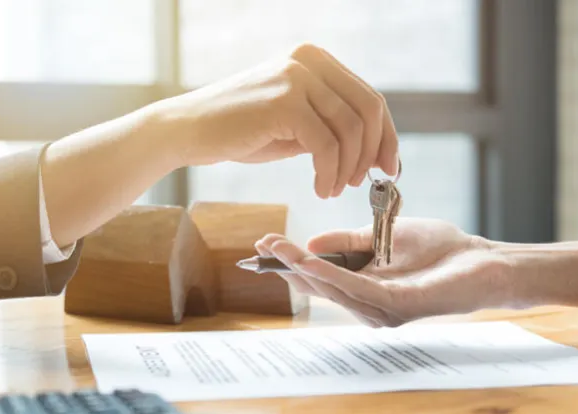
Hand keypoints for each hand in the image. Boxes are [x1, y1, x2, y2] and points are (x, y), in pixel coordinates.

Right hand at [156, 43, 399, 198]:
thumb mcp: (293, 123)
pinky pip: (326, 145)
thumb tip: (374, 150)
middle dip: (372, 153)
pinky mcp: (284, 102)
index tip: (389, 167)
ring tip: (332, 189)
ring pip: (350, 131)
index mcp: (315, 60)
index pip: (368, 98)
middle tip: (361, 184)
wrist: (188, 130)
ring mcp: (297, 77)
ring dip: (347, 169)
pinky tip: (320, 188)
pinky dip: (329, 173)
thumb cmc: (240, 130)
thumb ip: (329, 126)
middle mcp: (310, 61)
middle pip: (368, 110)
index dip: (386, 136)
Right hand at [255, 218, 512, 326]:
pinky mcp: (397, 307)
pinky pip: (356, 290)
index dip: (289, 263)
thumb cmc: (439, 250)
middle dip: (288, 265)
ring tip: (280, 249)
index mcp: (362, 288)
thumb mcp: (382, 236)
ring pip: (332, 290)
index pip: (317, 278)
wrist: (482, 260)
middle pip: (318, 287)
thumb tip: (310, 243)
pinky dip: (330, 276)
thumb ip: (348, 242)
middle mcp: (366, 306)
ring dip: (303, 268)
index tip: (264, 244)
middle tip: (263, 244)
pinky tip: (310, 261)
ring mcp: (381, 310)